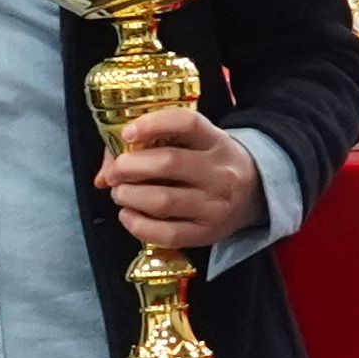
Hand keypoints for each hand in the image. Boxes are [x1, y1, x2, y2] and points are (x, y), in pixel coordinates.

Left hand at [98, 100, 264, 253]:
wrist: (254, 194)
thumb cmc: (210, 163)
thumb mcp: (194, 144)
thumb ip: (150, 146)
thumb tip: (103, 175)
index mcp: (216, 142)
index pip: (187, 123)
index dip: (152, 124)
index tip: (126, 133)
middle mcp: (219, 173)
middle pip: (168, 164)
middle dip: (128, 167)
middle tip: (115, 172)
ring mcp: (215, 206)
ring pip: (162, 201)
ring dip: (129, 196)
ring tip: (120, 193)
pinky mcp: (207, 234)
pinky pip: (166, 234)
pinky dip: (138, 225)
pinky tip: (128, 215)